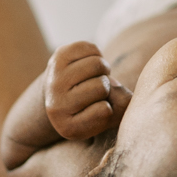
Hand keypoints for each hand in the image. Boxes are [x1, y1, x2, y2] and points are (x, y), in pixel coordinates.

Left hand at [0, 41, 129, 167]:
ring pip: (98, 65)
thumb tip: (112, 82)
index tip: (97, 110)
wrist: (64, 93)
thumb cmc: (94, 107)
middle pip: (102, 87)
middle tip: (96, 91)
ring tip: (93, 77)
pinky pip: (91, 48)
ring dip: (103, 69)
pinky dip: (97, 54)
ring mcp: (54, 81)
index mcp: (69, 128)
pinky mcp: (57, 57)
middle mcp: (55, 107)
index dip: (109, 108)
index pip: (105, 111)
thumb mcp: (111, 117)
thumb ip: (122, 105)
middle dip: (106, 86)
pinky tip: (87, 65)